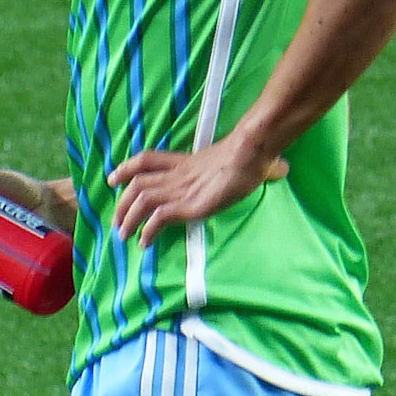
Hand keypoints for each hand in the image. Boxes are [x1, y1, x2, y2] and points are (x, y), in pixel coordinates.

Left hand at [108, 133, 288, 247]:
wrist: (249, 153)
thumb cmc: (250, 156)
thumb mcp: (240, 160)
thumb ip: (248, 165)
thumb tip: (281, 168)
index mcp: (184, 162)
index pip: (146, 160)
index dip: (126, 169)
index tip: (114, 179)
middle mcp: (177, 175)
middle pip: (136, 183)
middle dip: (121, 203)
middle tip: (115, 221)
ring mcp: (181, 190)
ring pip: (140, 200)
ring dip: (127, 218)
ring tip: (123, 235)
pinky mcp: (188, 205)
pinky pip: (158, 218)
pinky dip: (147, 230)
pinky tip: (144, 242)